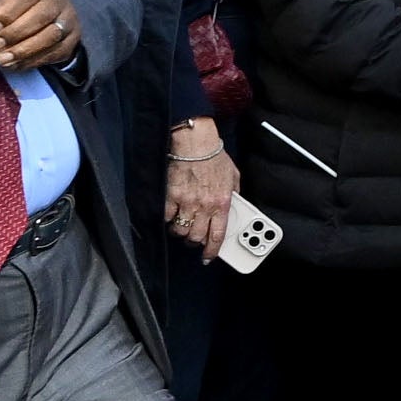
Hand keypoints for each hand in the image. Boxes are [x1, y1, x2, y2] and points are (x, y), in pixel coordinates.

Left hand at [0, 0, 78, 74]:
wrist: (43, 16)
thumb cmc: (15, 6)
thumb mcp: (2, 0)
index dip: (11, 11)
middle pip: (42, 15)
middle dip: (16, 33)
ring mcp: (70, 18)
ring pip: (52, 35)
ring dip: (25, 50)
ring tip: (3, 60)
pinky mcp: (73, 39)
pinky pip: (57, 51)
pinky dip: (34, 60)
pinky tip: (16, 65)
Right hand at [164, 118, 240, 261]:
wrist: (196, 144)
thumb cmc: (214, 157)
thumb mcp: (233, 176)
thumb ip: (233, 193)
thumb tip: (234, 204)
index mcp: (222, 203)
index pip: (218, 235)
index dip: (213, 250)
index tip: (209, 256)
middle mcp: (205, 206)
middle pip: (197, 237)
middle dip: (195, 242)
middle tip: (194, 239)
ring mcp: (186, 202)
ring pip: (180, 230)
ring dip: (181, 232)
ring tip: (182, 226)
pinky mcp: (170, 196)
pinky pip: (166, 217)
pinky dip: (167, 220)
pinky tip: (171, 216)